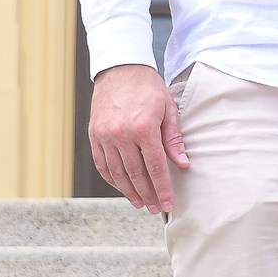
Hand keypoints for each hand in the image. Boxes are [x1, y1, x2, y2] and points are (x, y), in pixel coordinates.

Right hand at [89, 64, 188, 211]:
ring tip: (140, 203)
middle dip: (147, 195)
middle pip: (136, 174)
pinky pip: (102, 164)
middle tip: (155, 208)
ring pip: (117, 173)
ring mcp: (105, 135)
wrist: (120, 68)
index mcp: (143, 127)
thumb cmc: (147, 87)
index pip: (155, 167)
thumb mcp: (168, 108)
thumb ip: (173, 138)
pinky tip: (122, 187)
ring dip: (129, 191)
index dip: (162, 188)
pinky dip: (112, 179)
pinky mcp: (94, 135)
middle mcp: (121, 134)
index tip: (168, 204)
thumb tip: (182, 164)